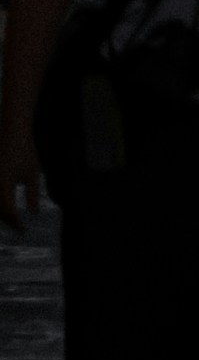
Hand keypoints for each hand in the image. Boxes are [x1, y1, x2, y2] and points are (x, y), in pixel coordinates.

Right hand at [0, 115, 40, 231]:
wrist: (13, 129)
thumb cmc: (25, 149)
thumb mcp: (32, 172)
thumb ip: (32, 194)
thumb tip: (33, 213)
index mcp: (4, 186)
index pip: (9, 212)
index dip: (16, 223)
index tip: (24, 230)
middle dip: (8, 221)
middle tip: (19, 227)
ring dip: (3, 214)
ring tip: (14, 220)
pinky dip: (0, 204)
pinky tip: (7, 207)